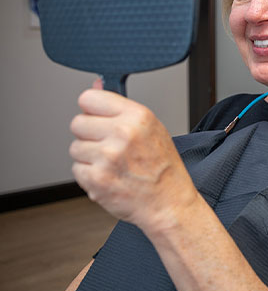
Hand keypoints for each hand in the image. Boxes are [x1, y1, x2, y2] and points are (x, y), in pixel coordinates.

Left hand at [69, 79, 197, 231]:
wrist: (169, 204)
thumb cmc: (163, 168)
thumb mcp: (151, 128)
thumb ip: (121, 109)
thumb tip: (96, 86)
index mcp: (138, 116)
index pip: (89, 98)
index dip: (92, 109)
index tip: (97, 117)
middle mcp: (122, 133)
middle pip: (77, 123)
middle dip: (89, 135)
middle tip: (109, 146)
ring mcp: (107, 157)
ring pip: (75, 148)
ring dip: (89, 157)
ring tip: (113, 164)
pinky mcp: (96, 179)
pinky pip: (76, 169)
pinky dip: (90, 176)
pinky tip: (110, 177)